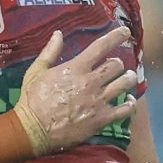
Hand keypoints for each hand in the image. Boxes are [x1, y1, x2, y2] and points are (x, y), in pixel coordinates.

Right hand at [15, 25, 141, 153]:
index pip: (101, 47)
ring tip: (126, 79)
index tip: (125, 32)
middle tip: (114, 67)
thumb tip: (58, 33)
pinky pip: (125, 109)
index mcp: (76, 68)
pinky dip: (130, 103)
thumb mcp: (36, 72)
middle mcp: (91, 82)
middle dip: (117, 64)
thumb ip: (49, 52)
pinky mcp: (102, 119)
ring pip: (125, 83)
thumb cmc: (32, 100)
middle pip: (117, 65)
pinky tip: (129, 100)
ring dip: (128, 79)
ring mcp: (98, 101)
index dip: (116, 36)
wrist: (33, 130)